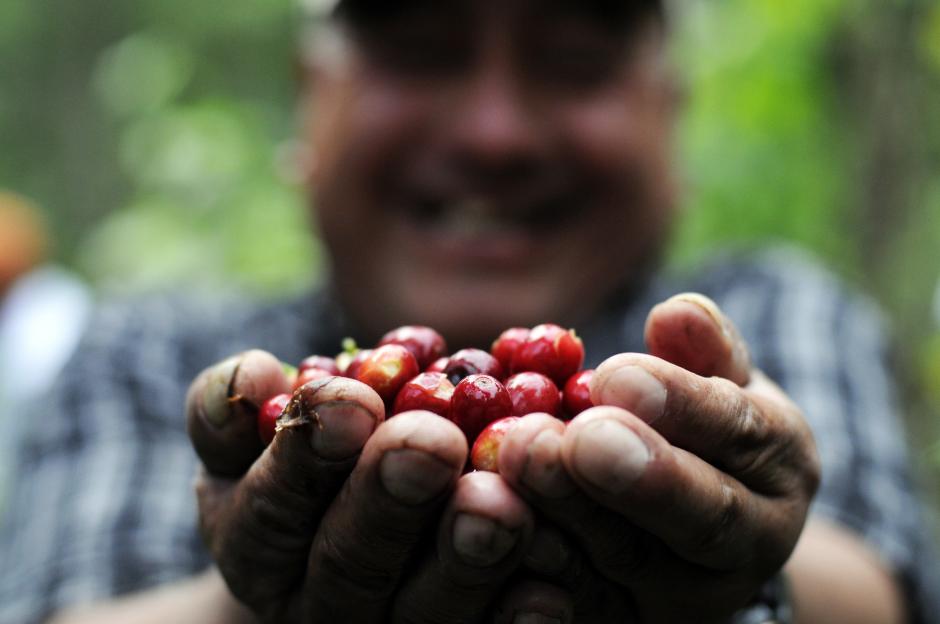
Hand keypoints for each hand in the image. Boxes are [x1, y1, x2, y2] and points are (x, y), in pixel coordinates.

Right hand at [186, 351, 536, 622]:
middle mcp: (319, 606)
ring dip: (464, 558)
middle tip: (432, 441)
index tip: (350, 399)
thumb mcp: (252, 436)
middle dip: (390, 497)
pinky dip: (518, 617)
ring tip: (500, 503)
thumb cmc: (307, 464)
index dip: (304, 456)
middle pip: (351, 562)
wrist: (362, 536)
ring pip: (426, 611)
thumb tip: (251, 373)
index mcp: (258, 546)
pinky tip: (550, 588)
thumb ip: (237, 405)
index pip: (269, 507)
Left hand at [498, 293, 821, 621]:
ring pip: (628, 564)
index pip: (740, 434)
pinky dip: (537, 569)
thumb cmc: (707, 433)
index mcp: (777, 469)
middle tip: (563, 437)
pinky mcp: (624, 619)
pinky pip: (580, 601)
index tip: (615, 376)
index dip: (681, 406)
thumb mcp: (724, 385)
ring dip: (566, 515)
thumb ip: (704, 353)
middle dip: (627, 478)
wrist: (703, 528)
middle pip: (696, 518)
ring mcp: (684, 597)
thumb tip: (677, 311)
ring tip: (510, 460)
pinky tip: (491, 519)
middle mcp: (746, 547)